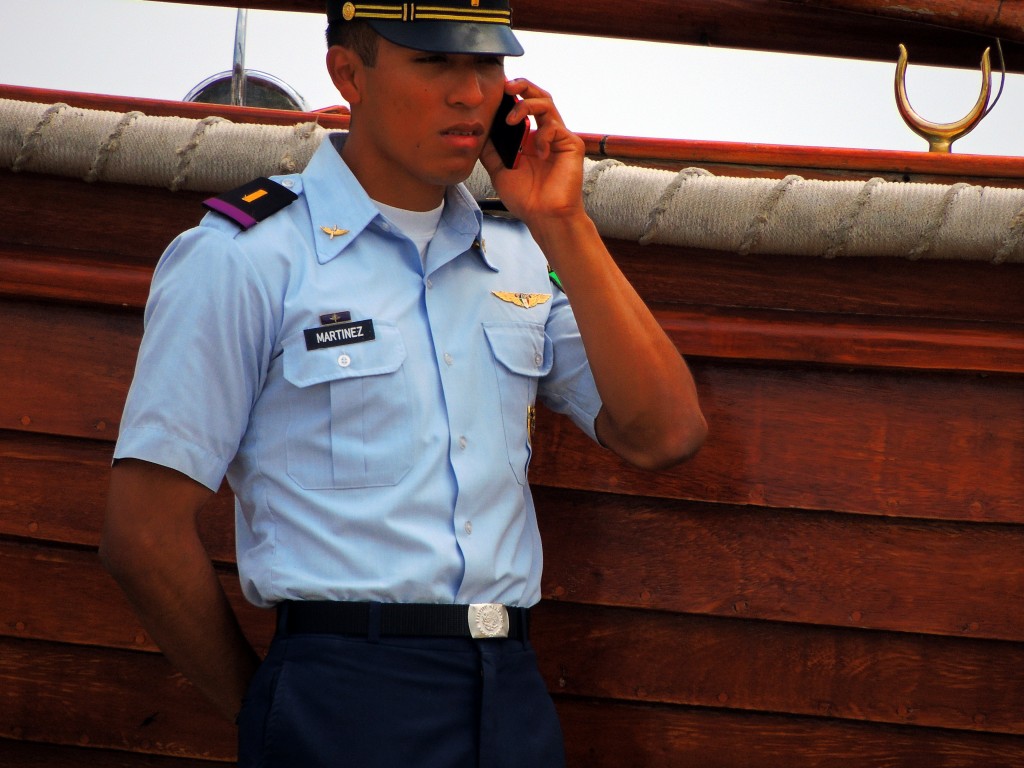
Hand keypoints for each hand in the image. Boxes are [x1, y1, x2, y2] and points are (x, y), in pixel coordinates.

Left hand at [480, 79, 586, 223]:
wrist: (544, 217)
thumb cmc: (526, 199)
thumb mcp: (499, 170)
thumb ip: (491, 149)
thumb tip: (478, 129)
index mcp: (530, 138)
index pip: (523, 106)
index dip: (511, 95)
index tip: (495, 91)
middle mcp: (546, 134)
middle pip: (539, 96)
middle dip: (523, 85)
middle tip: (506, 87)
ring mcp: (559, 138)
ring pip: (547, 104)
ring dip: (526, 105)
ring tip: (511, 118)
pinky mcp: (572, 145)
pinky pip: (555, 127)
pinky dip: (542, 136)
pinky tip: (538, 154)